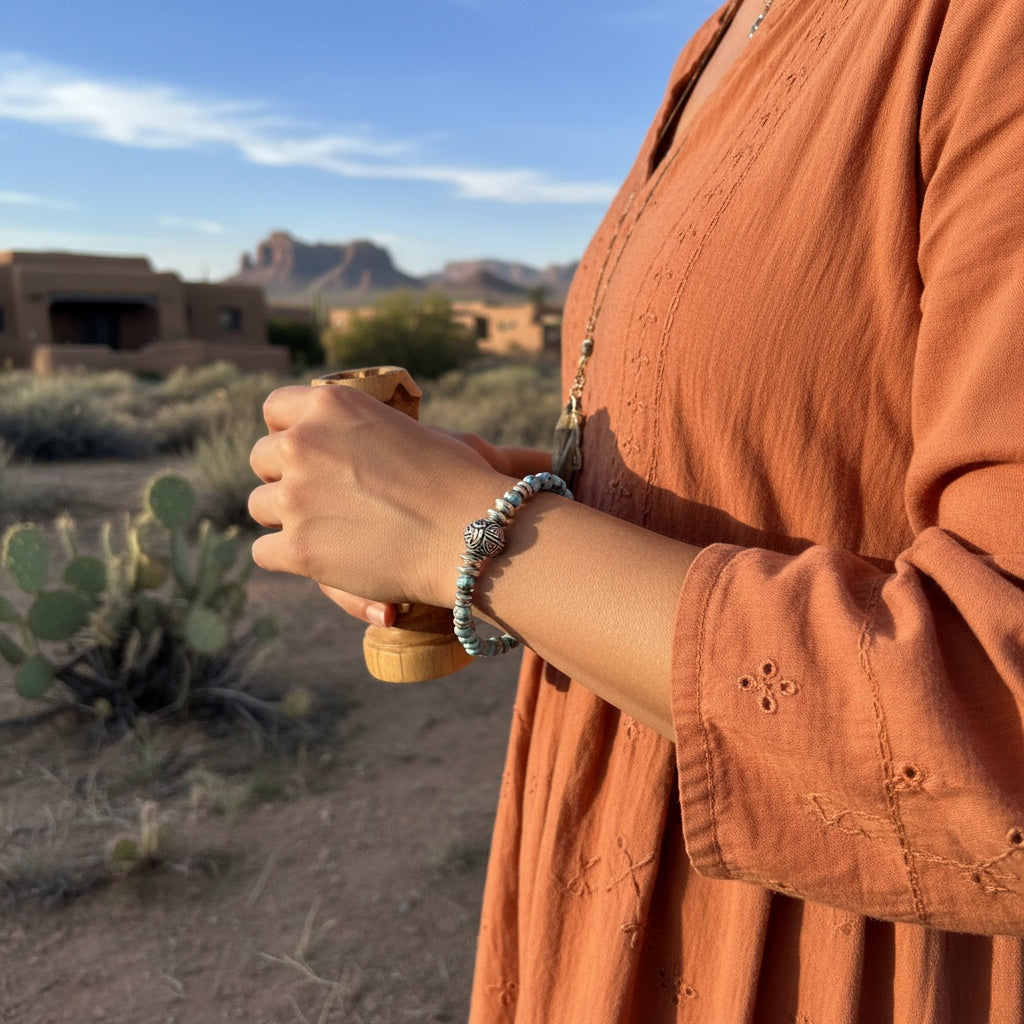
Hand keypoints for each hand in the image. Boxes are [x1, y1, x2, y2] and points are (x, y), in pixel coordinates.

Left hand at [248, 384, 509, 608]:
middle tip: (317, 497)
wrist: (472, 533)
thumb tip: (340, 444)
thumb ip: (362, 429)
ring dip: (285, 518)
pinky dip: (289, 557)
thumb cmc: (458, 481)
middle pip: (261, 458)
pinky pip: (264, 552)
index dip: (290, 432)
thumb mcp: (406, 429)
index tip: (307, 453)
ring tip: (324, 530)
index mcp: (330, 405)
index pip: (275, 409)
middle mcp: (302, 443)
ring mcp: (295, 497)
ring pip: (259, 506)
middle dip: (284, 476)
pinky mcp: (297, 548)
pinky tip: (319, 559)